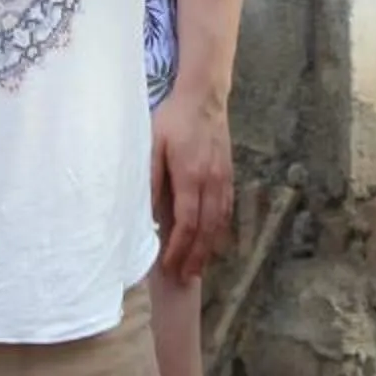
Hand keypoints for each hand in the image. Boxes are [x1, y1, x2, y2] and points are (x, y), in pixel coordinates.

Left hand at [149, 82, 236, 283]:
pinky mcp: (228, 175)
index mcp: (190, 176)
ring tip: (198, 268)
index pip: (187, 222)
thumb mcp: (152, 144)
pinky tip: (213, 241)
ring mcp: (223, 179)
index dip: (179, 247)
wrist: (204, 97)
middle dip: (195, 256)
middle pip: (206, 229)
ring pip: (219, 222)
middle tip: (185, 278)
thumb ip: (150, 177)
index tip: (169, 264)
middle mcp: (211, 182)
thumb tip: (146, 210)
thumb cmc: (173, 120)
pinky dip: (220, 230)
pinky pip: (226, 209)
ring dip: (209, 248)